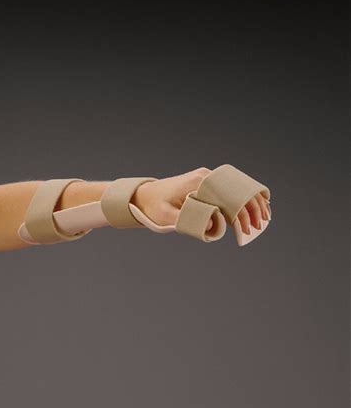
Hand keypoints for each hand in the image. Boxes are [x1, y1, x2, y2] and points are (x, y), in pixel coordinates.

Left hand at [132, 167, 270, 233]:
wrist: (144, 196)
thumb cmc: (154, 207)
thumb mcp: (167, 217)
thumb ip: (187, 221)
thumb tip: (213, 225)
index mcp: (199, 183)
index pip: (229, 198)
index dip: (241, 215)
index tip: (246, 231)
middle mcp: (205, 176)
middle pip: (236, 190)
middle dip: (251, 208)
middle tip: (259, 227)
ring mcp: (206, 178)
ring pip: (235, 188)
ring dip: (249, 202)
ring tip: (262, 218)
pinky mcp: (204, 182)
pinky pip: (227, 189)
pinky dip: (241, 198)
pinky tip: (253, 206)